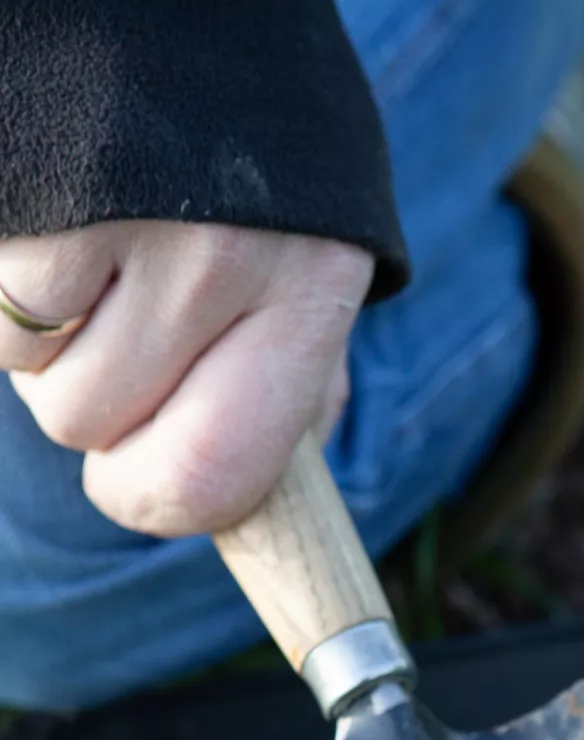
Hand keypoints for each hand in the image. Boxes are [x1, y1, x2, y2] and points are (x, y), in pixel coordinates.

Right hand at [0, 221, 372, 536]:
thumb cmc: (247, 150)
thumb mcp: (310, 253)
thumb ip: (291, 377)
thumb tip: (249, 497)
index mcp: (310, 292)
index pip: (213, 479)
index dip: (152, 503)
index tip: (132, 481)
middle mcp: (226, 257)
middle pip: (94, 429)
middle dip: (85, 398)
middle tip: (115, 315)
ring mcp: (124, 211)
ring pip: (32, 374)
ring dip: (40, 335)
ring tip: (89, 243)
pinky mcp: (34, 185)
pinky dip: (0, 279)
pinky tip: (47, 211)